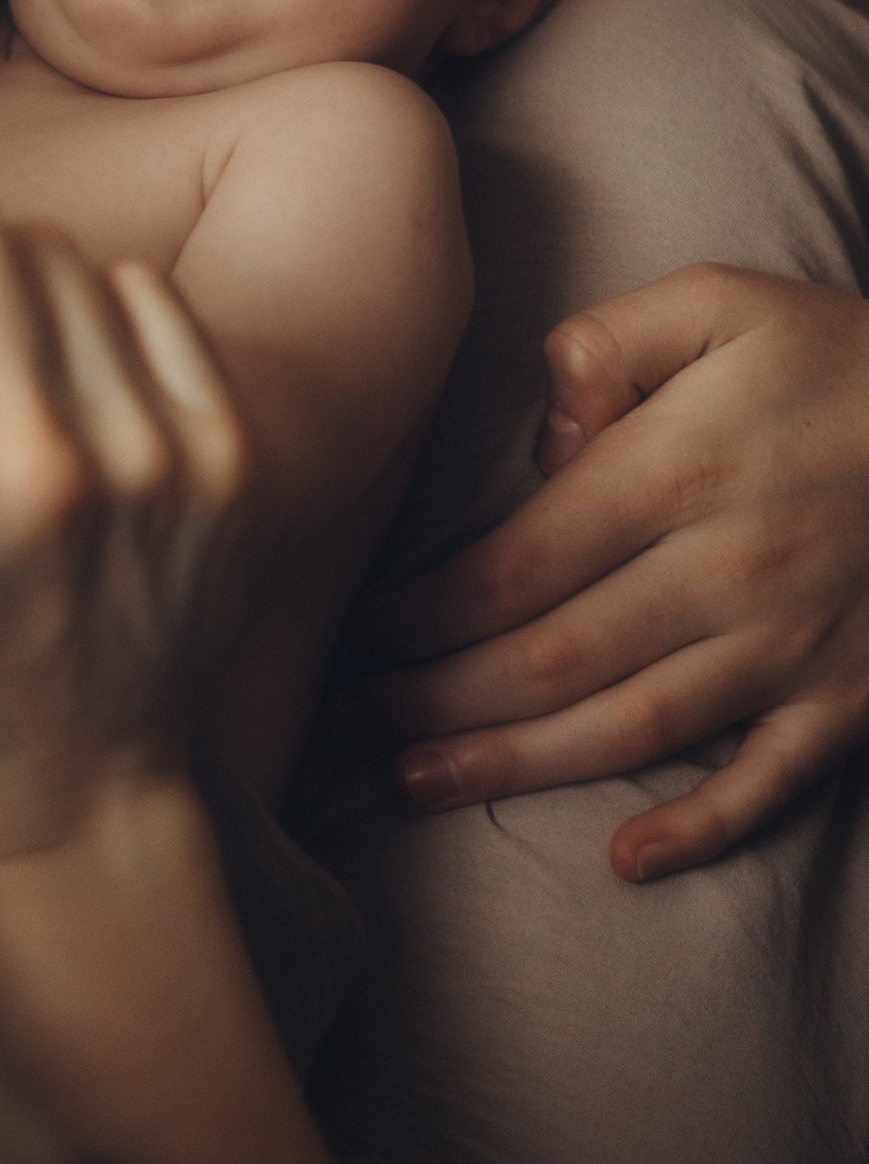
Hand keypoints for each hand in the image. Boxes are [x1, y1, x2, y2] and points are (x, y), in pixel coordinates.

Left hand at [333, 265, 868, 877]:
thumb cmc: (837, 357)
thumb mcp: (719, 302)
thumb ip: (606, 345)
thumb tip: (545, 433)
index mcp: (676, 470)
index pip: (514, 564)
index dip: (420, 614)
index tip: (354, 637)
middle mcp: (724, 569)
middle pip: (549, 657)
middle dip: (433, 699)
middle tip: (345, 725)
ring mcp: (789, 645)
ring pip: (629, 727)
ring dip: (514, 765)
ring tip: (414, 783)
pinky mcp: (848, 697)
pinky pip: (770, 781)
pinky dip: (703, 829)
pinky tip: (626, 861)